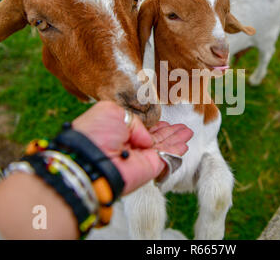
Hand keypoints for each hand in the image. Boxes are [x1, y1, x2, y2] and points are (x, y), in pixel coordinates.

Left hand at [72, 101, 192, 194]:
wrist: (91, 160)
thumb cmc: (95, 134)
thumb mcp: (111, 111)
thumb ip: (134, 119)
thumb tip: (147, 138)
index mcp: (117, 132)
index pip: (140, 128)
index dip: (153, 124)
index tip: (163, 120)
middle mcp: (129, 146)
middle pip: (155, 138)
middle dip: (169, 132)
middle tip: (182, 126)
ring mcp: (141, 158)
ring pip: (163, 147)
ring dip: (176, 139)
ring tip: (188, 131)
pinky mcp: (150, 168)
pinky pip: (167, 157)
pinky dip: (177, 150)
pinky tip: (185, 144)